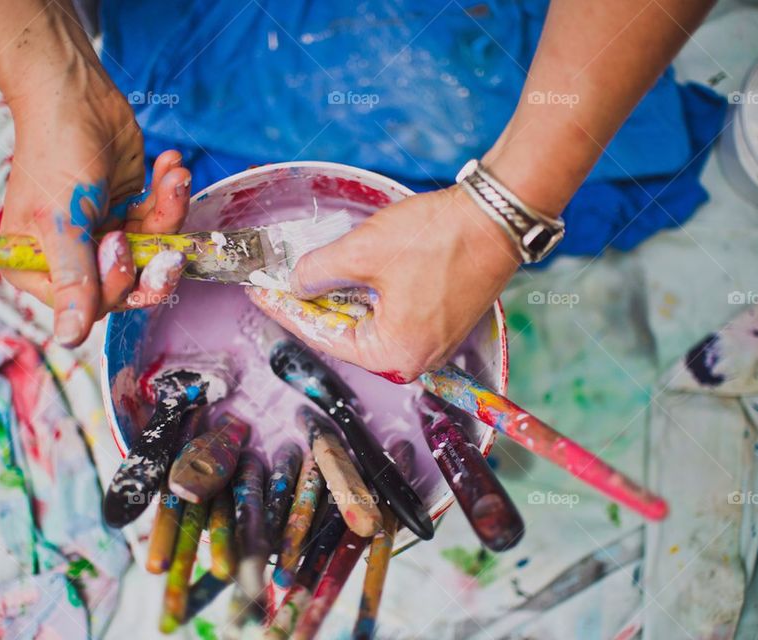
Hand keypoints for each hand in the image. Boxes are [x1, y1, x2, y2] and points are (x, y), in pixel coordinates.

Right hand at [0, 71, 191, 345]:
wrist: (76, 95)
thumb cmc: (55, 152)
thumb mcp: (62, 221)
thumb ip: (72, 280)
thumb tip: (68, 340)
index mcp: (38, 266)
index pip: (91, 304)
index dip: (116, 282)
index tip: (118, 241)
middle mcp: (71, 257)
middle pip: (127, 285)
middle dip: (153, 261)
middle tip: (169, 245)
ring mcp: (102, 235)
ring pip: (151, 252)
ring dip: (168, 214)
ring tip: (173, 177)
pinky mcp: (129, 212)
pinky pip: (159, 221)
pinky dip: (169, 194)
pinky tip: (171, 167)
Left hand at [248, 185, 521, 381]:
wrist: (496, 217)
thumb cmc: (438, 238)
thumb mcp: (362, 252)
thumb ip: (318, 271)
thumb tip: (296, 282)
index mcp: (394, 354)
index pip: (322, 336)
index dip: (287, 310)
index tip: (261, 294)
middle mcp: (415, 359)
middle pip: (346, 334)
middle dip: (313, 305)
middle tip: (279, 283)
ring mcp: (432, 343)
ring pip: (369, 323)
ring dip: (340, 298)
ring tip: (310, 275)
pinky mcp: (441, 322)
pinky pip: (391, 315)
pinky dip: (367, 296)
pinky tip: (349, 275)